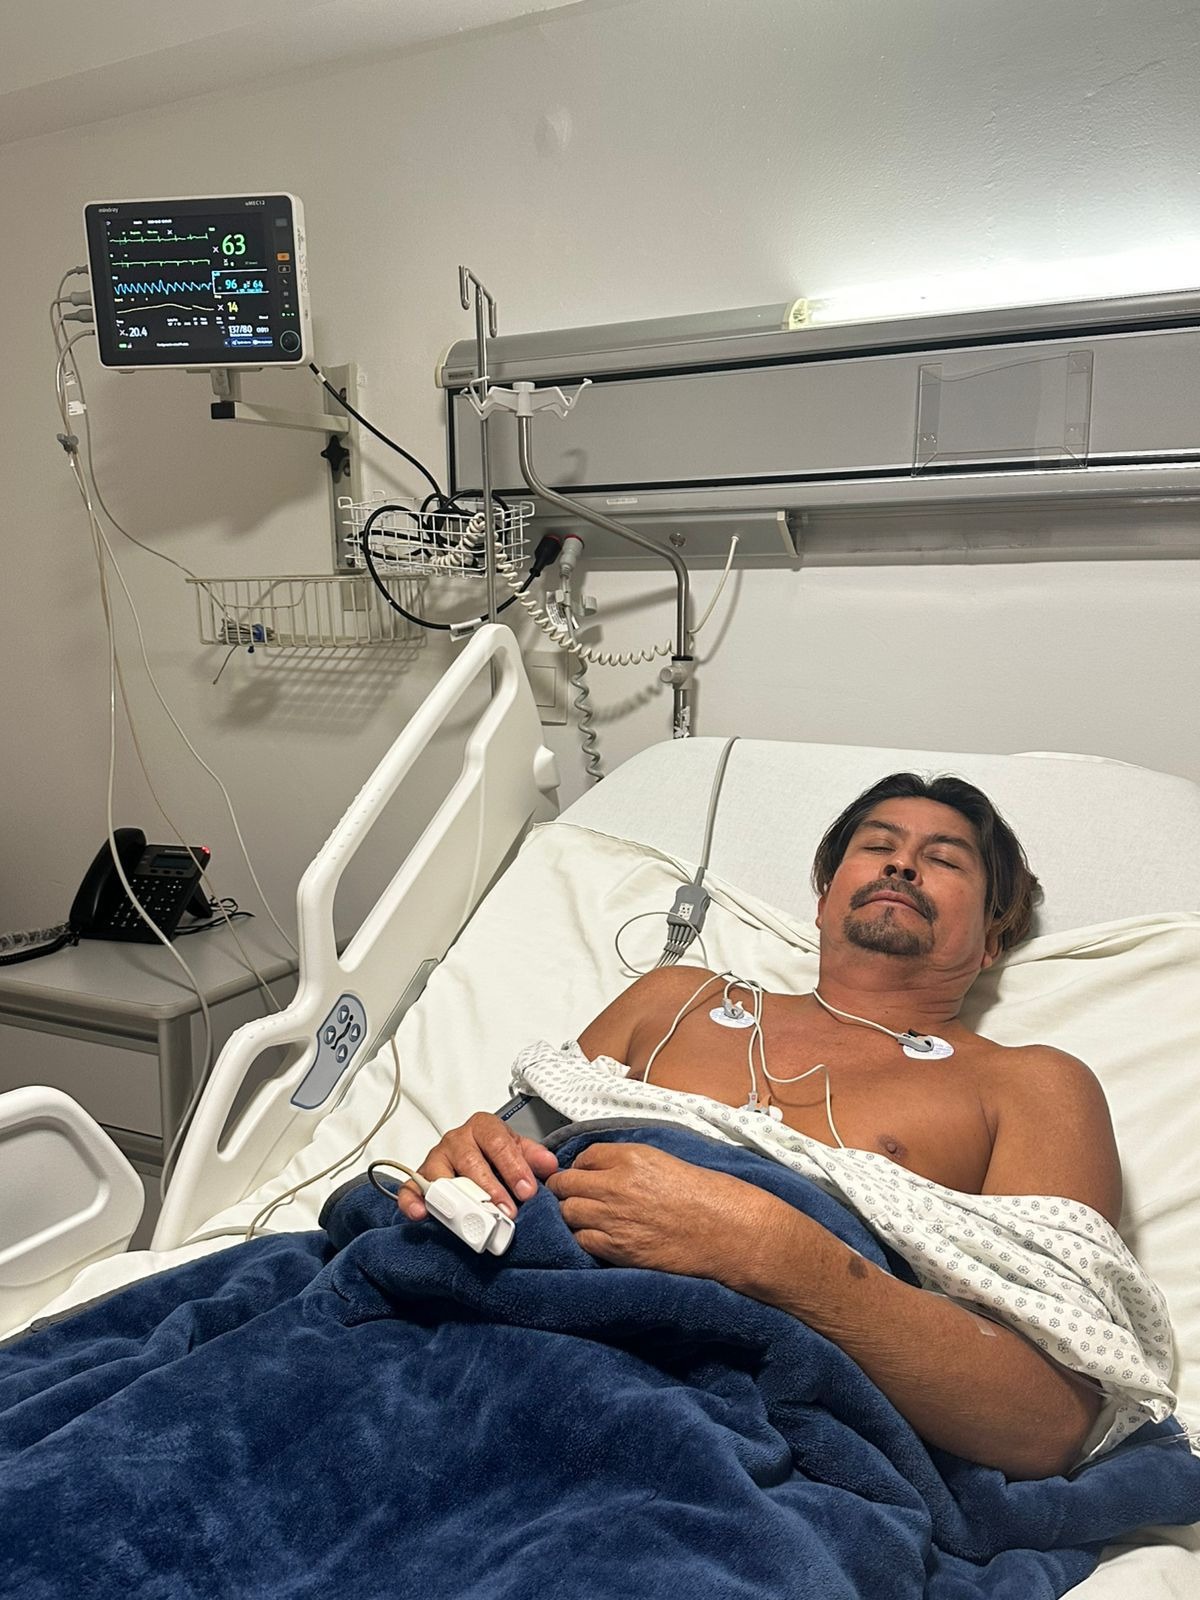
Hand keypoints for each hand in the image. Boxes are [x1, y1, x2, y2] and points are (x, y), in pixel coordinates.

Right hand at [397, 1112, 558, 1221]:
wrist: (474, 1157)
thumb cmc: (493, 1154)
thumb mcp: (517, 1150)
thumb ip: (533, 1157)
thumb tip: (549, 1165)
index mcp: (483, 1128)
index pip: (498, 1143)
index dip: (514, 1168)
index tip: (527, 1191)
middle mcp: (457, 1140)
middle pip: (471, 1161)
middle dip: (491, 1189)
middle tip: (507, 1212)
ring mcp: (436, 1158)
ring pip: (441, 1175)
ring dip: (457, 1200)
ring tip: (471, 1219)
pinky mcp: (419, 1178)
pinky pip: (411, 1188)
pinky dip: (413, 1201)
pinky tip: (422, 1214)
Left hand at [546, 1142, 772, 1281]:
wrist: (727, 1231)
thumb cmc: (706, 1195)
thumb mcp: (666, 1161)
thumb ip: (631, 1163)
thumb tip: (604, 1169)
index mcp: (631, 1157)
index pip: (584, 1156)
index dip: (580, 1167)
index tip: (582, 1175)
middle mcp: (616, 1184)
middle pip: (566, 1183)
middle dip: (565, 1189)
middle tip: (571, 1196)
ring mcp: (613, 1218)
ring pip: (567, 1212)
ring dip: (571, 1214)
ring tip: (582, 1218)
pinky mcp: (617, 1248)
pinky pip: (581, 1240)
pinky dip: (583, 1238)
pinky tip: (596, 1237)